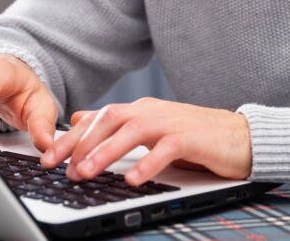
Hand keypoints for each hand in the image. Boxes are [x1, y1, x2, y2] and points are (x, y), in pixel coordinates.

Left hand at [39, 97, 251, 185]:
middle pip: (109, 120)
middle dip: (82, 143)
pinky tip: (134, 179)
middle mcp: (152, 112)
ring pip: (133, 130)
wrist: (241, 136)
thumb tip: (79, 119)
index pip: (98, 119)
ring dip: (107, 151)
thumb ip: (116, 125)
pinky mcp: (192, 137)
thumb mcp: (150, 129)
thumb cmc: (194, 137)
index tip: (48, 159)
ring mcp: (172, 122)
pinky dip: (148, 162)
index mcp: (140, 111)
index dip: (71, 138)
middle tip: (62, 167)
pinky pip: (167, 148)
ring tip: (89, 171)